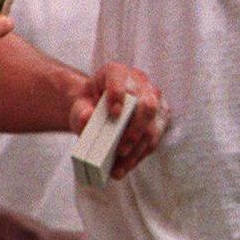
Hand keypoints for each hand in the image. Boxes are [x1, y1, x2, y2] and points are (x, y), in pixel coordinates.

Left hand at [69, 63, 167, 178]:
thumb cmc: (90, 103)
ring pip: (153, 126)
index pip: (120, 78)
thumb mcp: (80, 105)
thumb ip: (80, 111)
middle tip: (120, 149)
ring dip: (137, 149)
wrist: (99, 106)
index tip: (114, 113)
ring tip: (119, 167)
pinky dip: (139, 155)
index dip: (119, 95)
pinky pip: (154, 139)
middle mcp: (140, 82)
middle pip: (147, 104)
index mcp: (116, 72)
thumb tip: (87, 118)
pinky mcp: (160, 117)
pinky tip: (125, 166)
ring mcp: (154, 99)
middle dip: (135, 130)